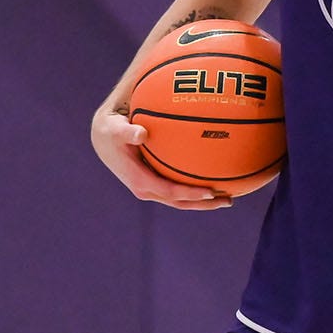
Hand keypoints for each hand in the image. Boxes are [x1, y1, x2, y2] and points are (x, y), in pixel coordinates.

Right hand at [90, 110, 231, 209]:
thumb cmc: (111, 131)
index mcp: (139, 182)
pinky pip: (180, 190)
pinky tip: (216, 181)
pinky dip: (197, 190)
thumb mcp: (115, 129)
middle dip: (205, 204)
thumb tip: (141, 134)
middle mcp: (147, 189)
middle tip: (229, 200)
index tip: (211, 192)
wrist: (103, 138)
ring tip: (229, 197)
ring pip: (182, 200)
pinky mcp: (156, 183)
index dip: (191, 194)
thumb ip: (127, 132)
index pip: (170, 192)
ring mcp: (152, 188)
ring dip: (205, 201)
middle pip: (180, 203)